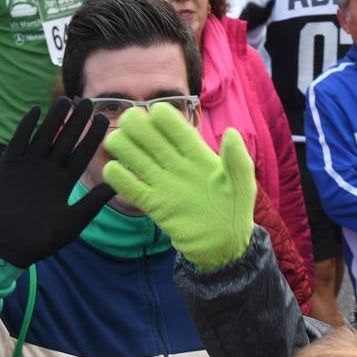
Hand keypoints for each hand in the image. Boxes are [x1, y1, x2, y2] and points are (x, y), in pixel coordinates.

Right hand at [0, 98, 112, 268]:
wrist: (7, 245)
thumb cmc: (42, 239)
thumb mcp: (73, 221)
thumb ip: (92, 203)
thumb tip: (116, 186)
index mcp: (65, 181)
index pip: (82, 153)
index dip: (93, 137)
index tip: (104, 119)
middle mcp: (49, 170)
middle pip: (65, 140)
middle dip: (76, 121)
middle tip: (87, 101)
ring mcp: (29, 166)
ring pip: (44, 136)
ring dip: (53, 119)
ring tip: (65, 100)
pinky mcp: (9, 166)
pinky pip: (19, 141)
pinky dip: (25, 127)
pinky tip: (35, 111)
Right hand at [102, 103, 255, 269]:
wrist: (223, 244)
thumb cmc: (235, 210)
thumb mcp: (242, 184)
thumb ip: (237, 160)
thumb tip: (232, 133)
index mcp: (197, 154)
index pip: (177, 129)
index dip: (165, 118)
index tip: (156, 112)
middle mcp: (176, 165)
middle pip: (151, 138)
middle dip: (137, 126)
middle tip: (128, 122)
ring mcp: (163, 184)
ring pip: (136, 158)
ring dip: (123, 146)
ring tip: (115, 142)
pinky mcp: (153, 204)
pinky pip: (131, 188)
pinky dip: (119, 178)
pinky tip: (113, 170)